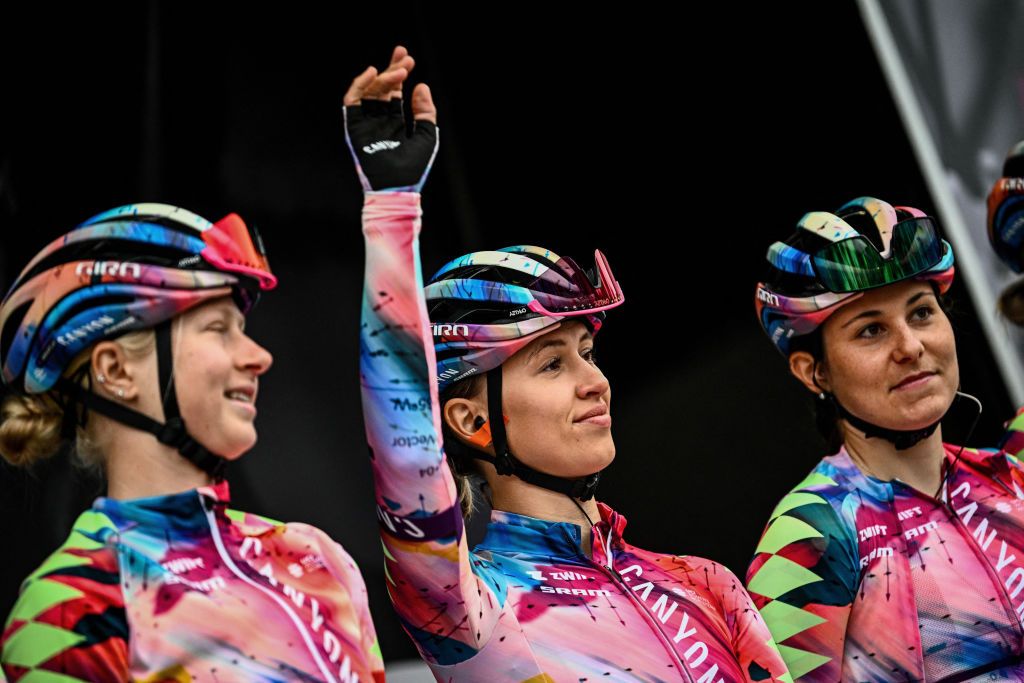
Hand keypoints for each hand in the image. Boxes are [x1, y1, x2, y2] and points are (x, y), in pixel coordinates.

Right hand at [343, 46, 437, 192]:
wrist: (398, 187)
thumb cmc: (413, 168)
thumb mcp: (426, 136)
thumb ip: (424, 112)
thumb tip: (421, 86)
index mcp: (393, 124)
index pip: (393, 93)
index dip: (399, 75)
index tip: (408, 59)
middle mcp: (377, 122)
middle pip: (381, 89)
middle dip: (392, 70)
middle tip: (404, 55)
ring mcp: (365, 124)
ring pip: (369, 92)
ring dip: (383, 77)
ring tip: (400, 70)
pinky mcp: (354, 128)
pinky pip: (352, 102)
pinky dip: (359, 85)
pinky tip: (373, 73)